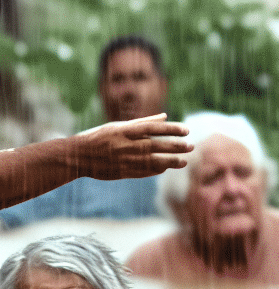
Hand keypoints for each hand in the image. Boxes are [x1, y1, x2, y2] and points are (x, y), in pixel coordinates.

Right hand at [72, 114, 191, 179]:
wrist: (77, 156)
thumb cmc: (100, 137)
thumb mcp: (119, 125)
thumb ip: (143, 122)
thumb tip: (165, 116)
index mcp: (124, 130)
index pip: (153, 128)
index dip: (171, 129)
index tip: (186, 130)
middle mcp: (125, 145)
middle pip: (156, 145)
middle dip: (175, 146)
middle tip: (190, 146)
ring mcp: (123, 160)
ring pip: (152, 161)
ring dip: (170, 162)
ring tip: (184, 161)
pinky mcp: (122, 172)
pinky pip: (144, 172)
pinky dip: (156, 170)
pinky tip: (166, 168)